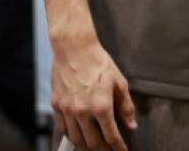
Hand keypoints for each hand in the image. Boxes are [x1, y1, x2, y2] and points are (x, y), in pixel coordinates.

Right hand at [52, 34, 136, 150]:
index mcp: (101, 106)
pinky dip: (72, 136)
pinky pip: (63, 129)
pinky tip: (78, 136)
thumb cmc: (99, 63)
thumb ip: (126, 106)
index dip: (118, 148)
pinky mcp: (57, 106)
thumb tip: (131, 125)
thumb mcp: (119, 82)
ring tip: (95, 147)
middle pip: (92, 143)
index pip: (111, 136)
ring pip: (76, 139)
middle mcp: (82, 111)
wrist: (74, 49)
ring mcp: (67, 110)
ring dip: (86, 147)